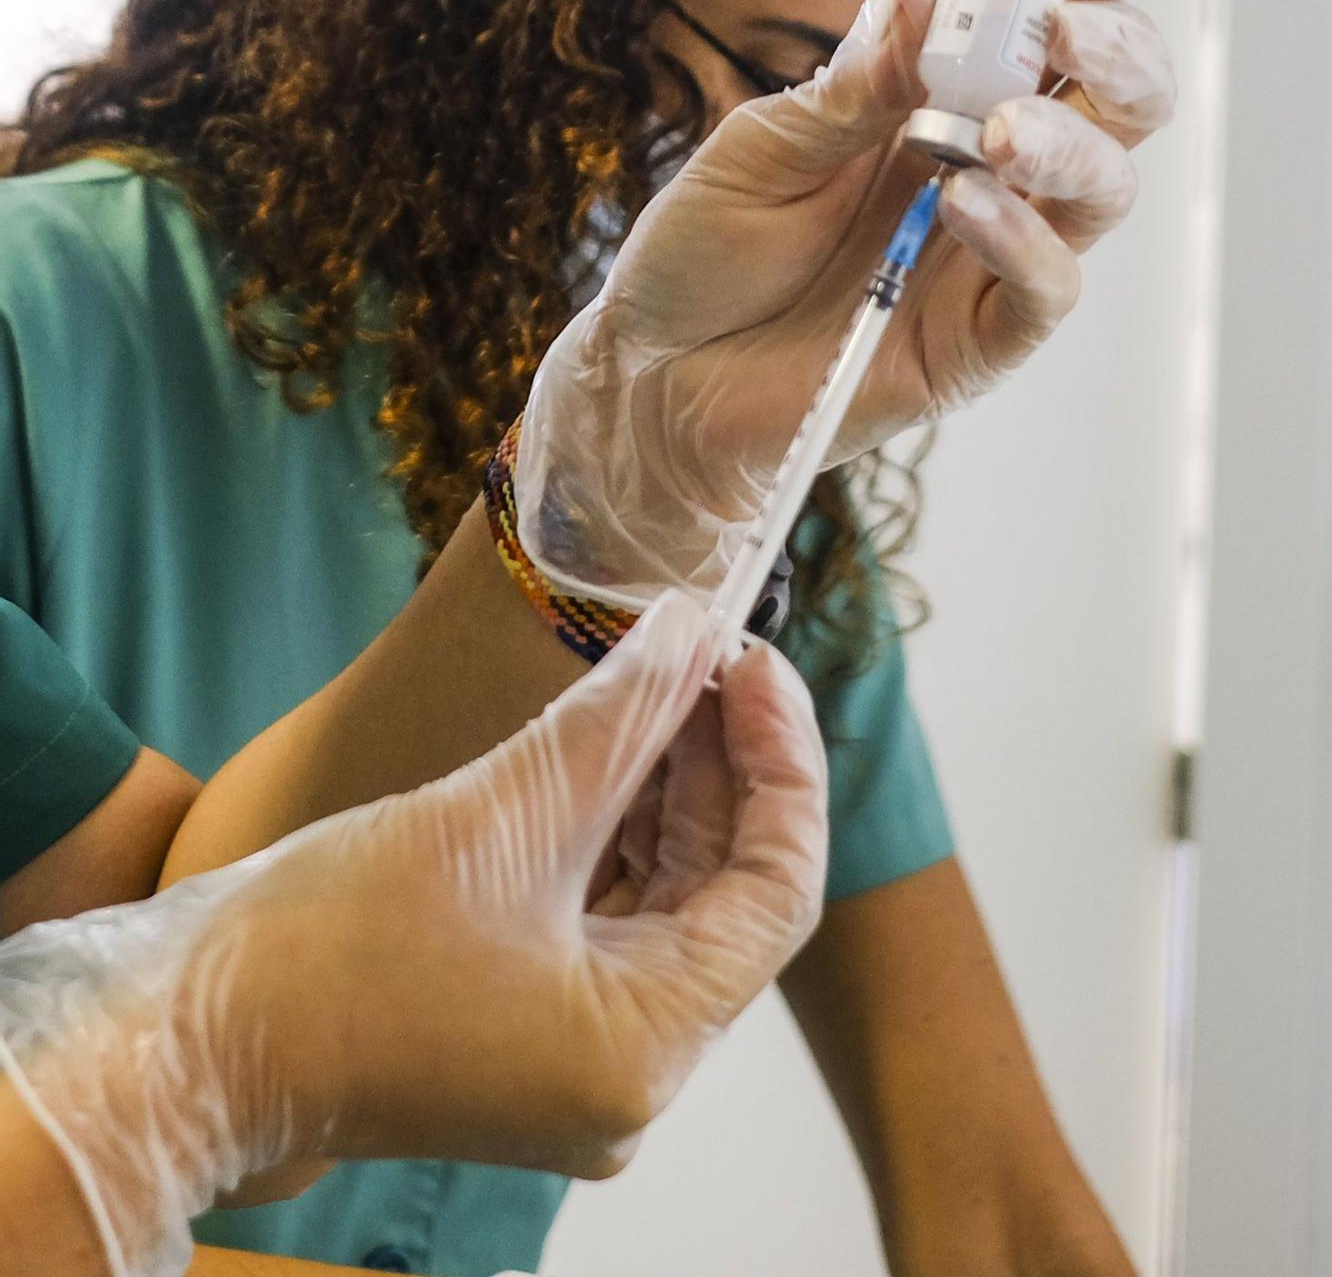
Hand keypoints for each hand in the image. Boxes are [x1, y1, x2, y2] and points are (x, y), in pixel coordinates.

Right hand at [0, 594, 825, 1276]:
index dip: (782, 761)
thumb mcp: (501, 810)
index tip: (755, 660)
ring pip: (664, 900)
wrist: (195, 1033)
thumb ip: (617, 715)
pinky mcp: (524, 1026)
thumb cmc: (335, 946)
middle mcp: (628, 1073)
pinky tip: (610, 740)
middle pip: (723, 894)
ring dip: (667, 786)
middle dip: (721, 762)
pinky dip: (614, 827)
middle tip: (704, 651)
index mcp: (644, 1049)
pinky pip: (605, 918)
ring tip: (662, 676)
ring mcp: (574, 1057)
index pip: (775, 891)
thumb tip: (692, 628)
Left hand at [517, 0, 1173, 607]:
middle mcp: (986, 172)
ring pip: (1102, 191)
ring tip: (1000, 129)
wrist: (654, 377)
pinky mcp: (976, 342)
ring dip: (1070, 144)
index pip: (1046, 30)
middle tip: (1067, 31)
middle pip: (1115, 104)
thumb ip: (845, 87)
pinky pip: (1043, 289)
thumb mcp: (756, 148)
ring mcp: (990, 258)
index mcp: (939, 103)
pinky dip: (1023, 240)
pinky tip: (965, 203)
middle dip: (1116, 51)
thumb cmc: (701, 254)